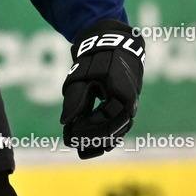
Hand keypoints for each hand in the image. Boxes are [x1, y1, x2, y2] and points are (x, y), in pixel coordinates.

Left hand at [60, 19, 144, 158]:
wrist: (114, 47)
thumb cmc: (96, 59)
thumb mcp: (83, 75)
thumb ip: (76, 98)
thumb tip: (65, 123)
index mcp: (122, 93)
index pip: (106, 119)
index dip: (87, 128)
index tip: (69, 131)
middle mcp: (130, 104)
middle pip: (113, 130)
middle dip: (91, 138)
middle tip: (71, 141)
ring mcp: (129, 108)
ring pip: (116, 132)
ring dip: (98, 142)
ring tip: (80, 149)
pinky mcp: (124, 111)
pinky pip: (117, 129)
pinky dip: (104, 138)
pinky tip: (89, 147)